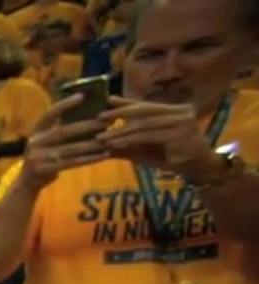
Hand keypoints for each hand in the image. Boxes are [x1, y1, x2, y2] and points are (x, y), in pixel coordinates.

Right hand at [19, 96, 112, 191]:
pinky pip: (72, 163)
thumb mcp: (45, 142)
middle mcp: (35, 143)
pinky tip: (104, 155)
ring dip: (92, 144)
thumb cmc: (43, 157)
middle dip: (87, 126)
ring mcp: (38, 157)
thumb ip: (58, 131)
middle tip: (106, 122)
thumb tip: (87, 117)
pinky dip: (90, 159)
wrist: (27, 181)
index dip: (64, 104)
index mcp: (36, 132)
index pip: (49, 114)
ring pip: (71, 149)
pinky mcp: (46, 170)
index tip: (82, 96)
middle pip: (63, 131)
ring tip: (109, 140)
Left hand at [98, 97, 216, 179]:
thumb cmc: (173, 157)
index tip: (107, 100)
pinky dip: (130, 139)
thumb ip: (129, 141)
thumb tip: (103, 140)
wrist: (199, 168)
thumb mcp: (147, 148)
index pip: (147, 105)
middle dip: (120, 113)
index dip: (126, 102)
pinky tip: (115, 143)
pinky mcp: (180, 134)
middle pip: (144, 111)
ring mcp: (182, 121)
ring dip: (121, 131)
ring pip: (144, 124)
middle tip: (99, 117)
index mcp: (175, 110)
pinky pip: (149, 135)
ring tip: (102, 136)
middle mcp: (180, 111)